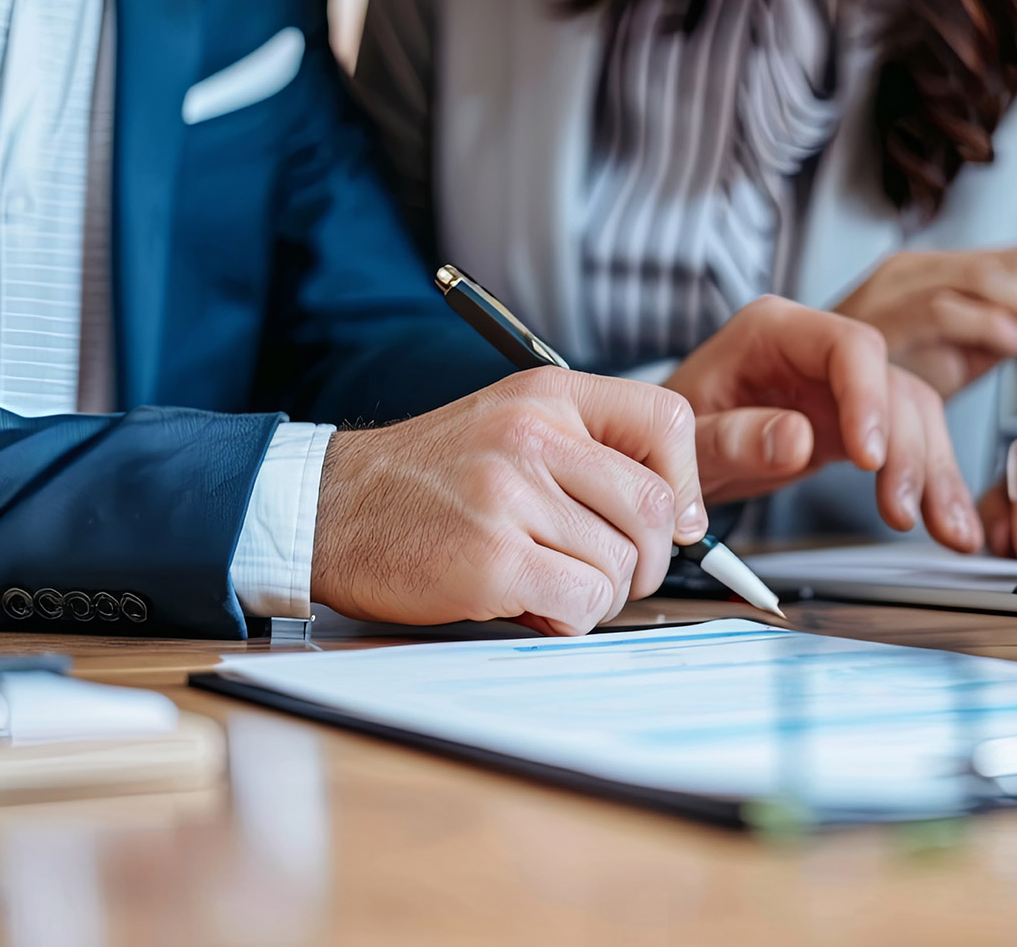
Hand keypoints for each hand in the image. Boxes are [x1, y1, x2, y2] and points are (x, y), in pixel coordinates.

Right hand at [311, 368, 707, 635]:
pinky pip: (582, 603)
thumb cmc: (427, 478)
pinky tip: (536, 609)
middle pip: (656, 508)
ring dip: (602, 596)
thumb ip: (588, 452)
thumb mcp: (510, 426)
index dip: (686, 482)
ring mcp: (510, 496)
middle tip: (614, 574)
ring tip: (555, 588)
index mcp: (547, 396)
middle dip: (650, 559)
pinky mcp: (492, 559)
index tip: (673, 520)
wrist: (330, 507)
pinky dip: (571, 621)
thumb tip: (679, 517)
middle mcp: (534, 436)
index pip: (667, 420)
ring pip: (621, 564)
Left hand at [664, 296, 981, 551]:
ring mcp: (840, 385)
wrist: (660, 452)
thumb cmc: (663, 434)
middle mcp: (817, 349)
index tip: (867, 457)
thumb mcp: (685, 438)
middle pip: (890, 382)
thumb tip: (797, 439)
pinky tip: (949, 524)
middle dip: (906, 449)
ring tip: (946, 531)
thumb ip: (734, 437)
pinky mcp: (854, 422)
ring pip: (911, 414)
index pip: (848, 345)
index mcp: (773, 331)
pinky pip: (905, 445)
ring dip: (933, 473)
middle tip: (899, 509)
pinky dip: (929, 486)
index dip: (868, 397)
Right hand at [833, 245, 1016, 397]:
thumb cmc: (883, 376)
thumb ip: (1009, 333)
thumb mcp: (959, 353)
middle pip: (1016, 265)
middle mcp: (928, 267)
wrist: (805, 392)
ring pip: (988, 281)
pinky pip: (944, 313)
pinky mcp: (886, 318)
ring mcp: (905, 287)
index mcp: (949, 270)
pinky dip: (988, 325)